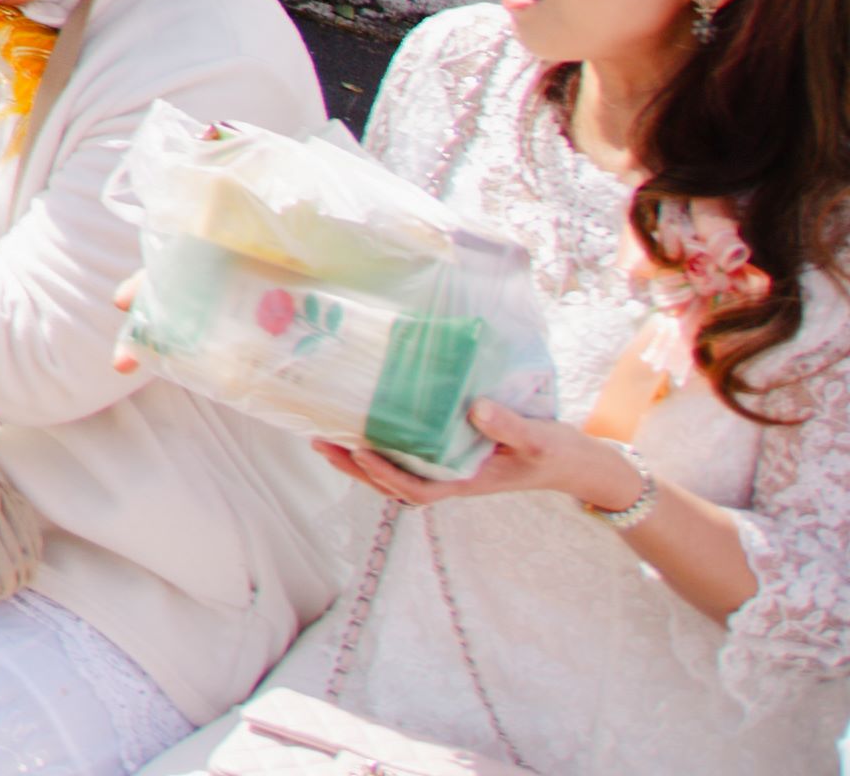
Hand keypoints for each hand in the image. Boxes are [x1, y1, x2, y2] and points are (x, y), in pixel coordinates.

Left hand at [316, 397, 635, 511]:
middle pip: (394, 484)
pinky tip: (367, 428)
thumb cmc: (557, 453)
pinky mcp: (453, 456)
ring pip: (398, 473)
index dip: (385, 474)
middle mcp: (452, 478)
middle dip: (357, 468)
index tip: (359, 450)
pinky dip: (386, 448)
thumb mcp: (538, 439)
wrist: (577, 464)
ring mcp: (451, 470)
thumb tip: (475, 408)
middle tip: (321, 441)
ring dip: (362, 460)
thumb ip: (509, 426)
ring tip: (328, 437)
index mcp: (467, 480)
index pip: (417, 489)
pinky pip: (412, 458)